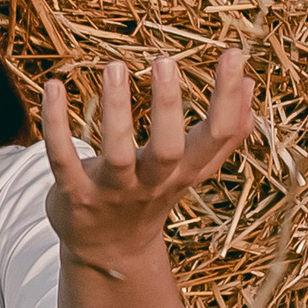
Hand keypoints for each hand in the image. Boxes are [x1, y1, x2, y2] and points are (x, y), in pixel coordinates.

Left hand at [43, 48, 253, 276]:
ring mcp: (112, 192)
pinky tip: (54, 86)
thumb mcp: (193, 169)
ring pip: (117, 154)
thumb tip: (253, 85)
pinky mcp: (75, 195)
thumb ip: (225, 134)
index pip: (217, 136)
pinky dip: (56, 125)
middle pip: (168, 150)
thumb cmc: (153, 195)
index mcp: (185, 172)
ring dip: (116, 110)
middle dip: (168, 107)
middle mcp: (152, 183)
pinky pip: (63, 159)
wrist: (108, 252)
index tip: (234, 54)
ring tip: (115, 66)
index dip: (229, 98)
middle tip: (165, 61)